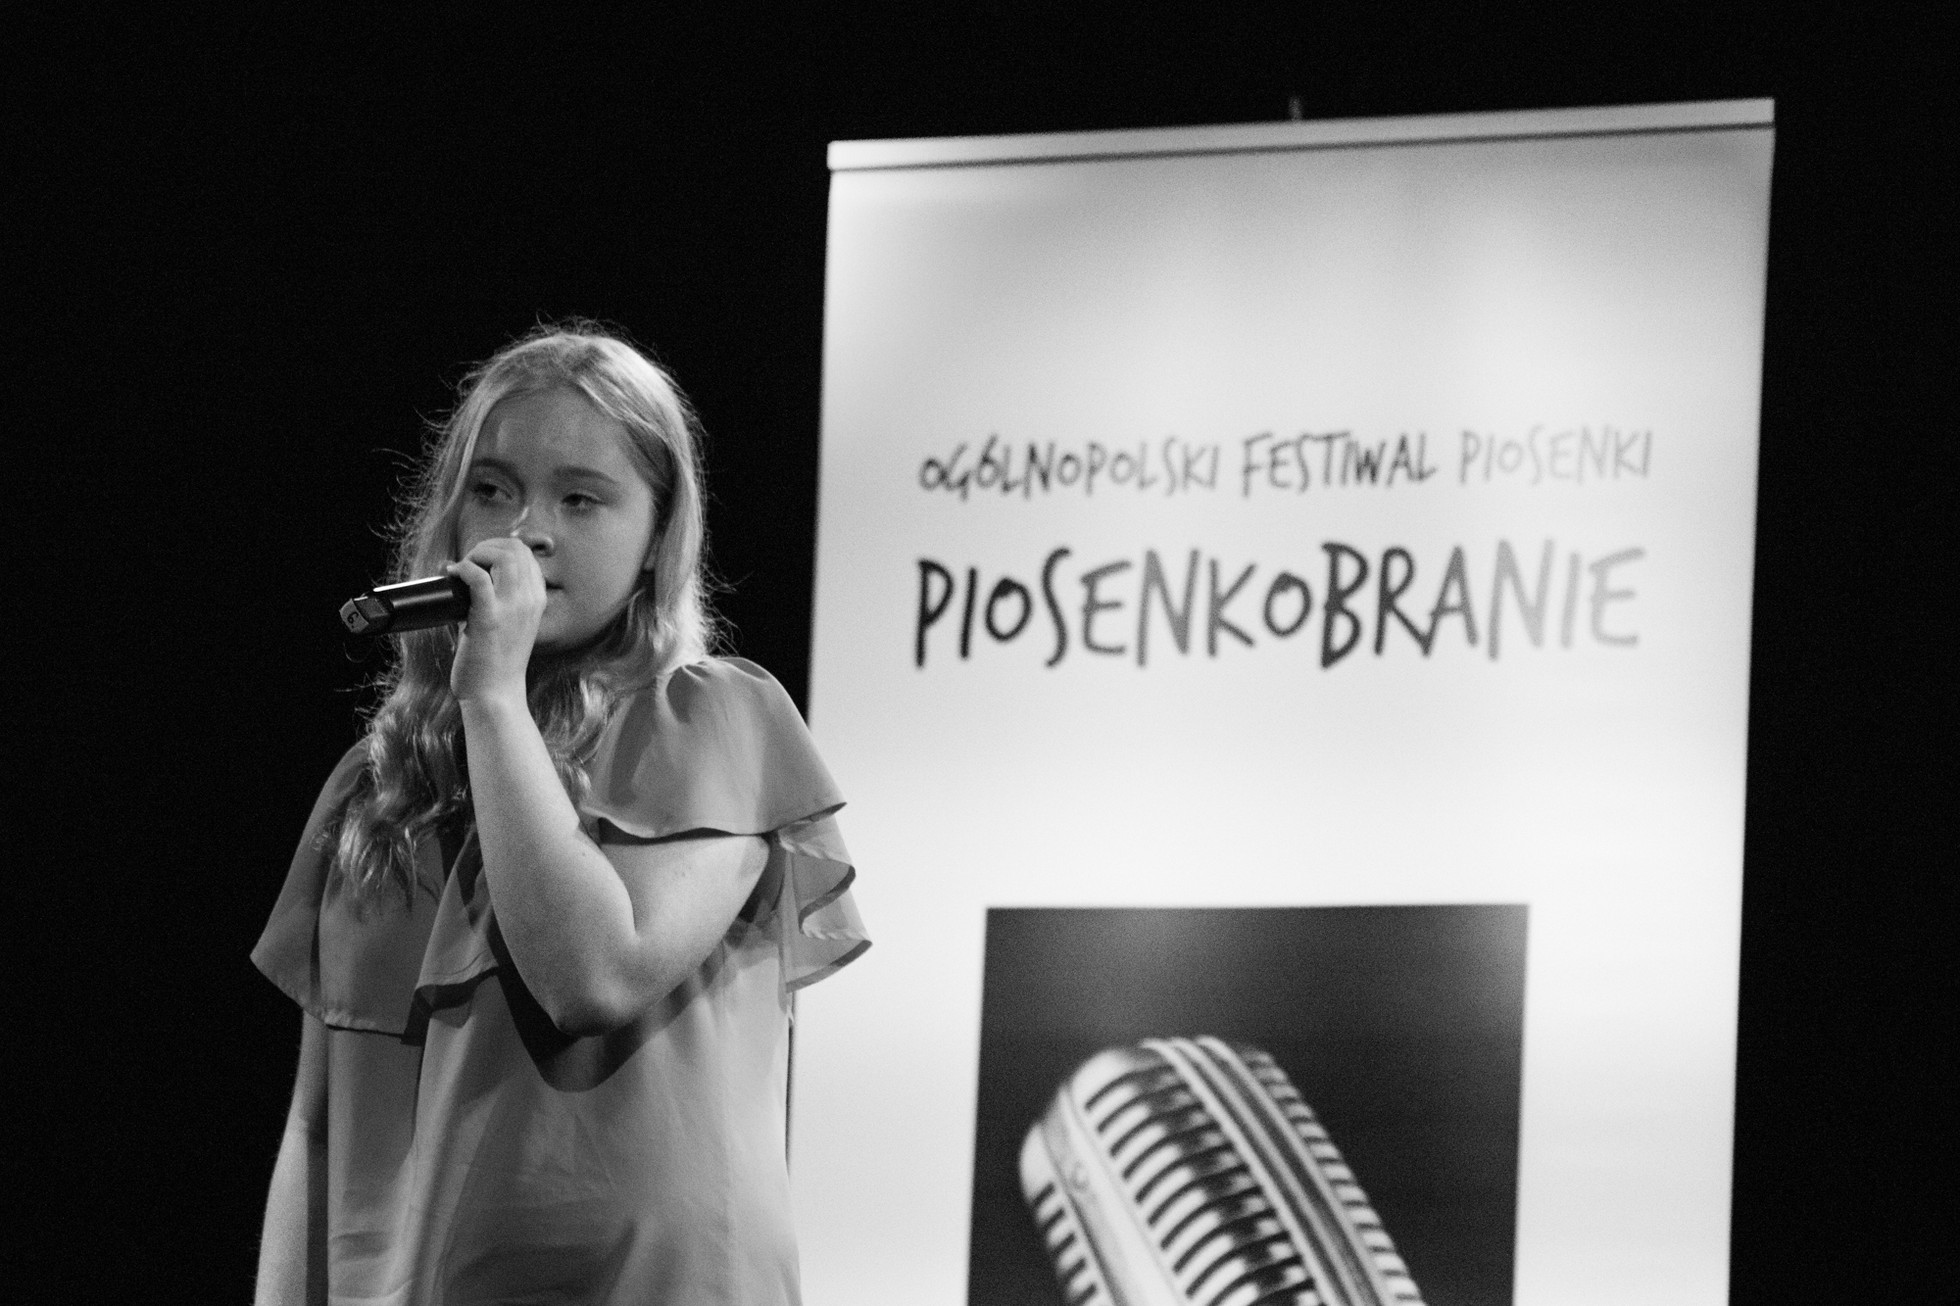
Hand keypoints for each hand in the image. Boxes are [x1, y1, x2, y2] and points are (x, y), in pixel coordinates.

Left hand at [447, 536, 546, 704]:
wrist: (495, 694)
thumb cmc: (496, 662)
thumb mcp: (511, 624)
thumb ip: (500, 600)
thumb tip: (467, 576)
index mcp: (537, 600)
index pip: (526, 554)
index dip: (500, 549)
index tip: (481, 561)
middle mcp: (530, 600)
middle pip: (516, 548)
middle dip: (488, 545)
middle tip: (469, 562)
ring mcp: (513, 608)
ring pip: (503, 555)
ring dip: (477, 553)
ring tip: (463, 567)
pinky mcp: (490, 617)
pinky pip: (479, 578)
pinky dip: (464, 569)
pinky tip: (453, 574)